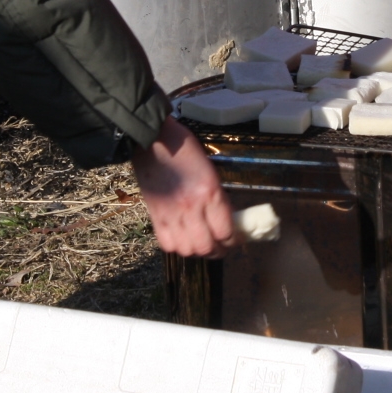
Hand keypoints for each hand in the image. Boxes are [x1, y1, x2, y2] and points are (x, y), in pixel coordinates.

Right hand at [131, 117, 235, 256]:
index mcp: (209, 193)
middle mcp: (192, 208)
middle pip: (207, 247)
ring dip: (198, 252)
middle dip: (219, 251)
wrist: (153, 140)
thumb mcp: (210, 171)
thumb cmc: (185, 149)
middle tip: (223, 246)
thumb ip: (218, 197)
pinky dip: (178, 247)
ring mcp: (172, 214)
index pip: (226, 232)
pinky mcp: (155, 216)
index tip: (238, 239)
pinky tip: (184, 240)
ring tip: (203, 245)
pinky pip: (167, 243)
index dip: (235, 241)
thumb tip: (227, 219)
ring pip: (188, 250)